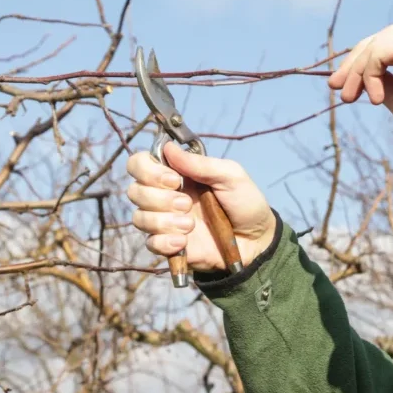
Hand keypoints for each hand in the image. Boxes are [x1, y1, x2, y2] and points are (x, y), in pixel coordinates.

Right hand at [126, 142, 276, 271]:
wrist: (257, 240)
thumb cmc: (245, 202)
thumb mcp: (231, 176)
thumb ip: (201, 163)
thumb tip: (168, 147)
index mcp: (176, 174)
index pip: (139, 164)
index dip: (148, 170)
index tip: (174, 179)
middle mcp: (165, 196)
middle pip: (135, 191)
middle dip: (159, 198)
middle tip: (187, 203)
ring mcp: (165, 221)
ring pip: (140, 217)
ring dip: (164, 220)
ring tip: (190, 225)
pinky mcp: (169, 245)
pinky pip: (150, 243)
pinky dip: (165, 242)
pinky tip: (184, 242)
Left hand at [328, 24, 392, 148]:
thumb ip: (391, 86)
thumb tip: (367, 78)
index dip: (371, 61)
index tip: (349, 86)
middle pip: (387, 37)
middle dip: (358, 61)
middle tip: (336, 87)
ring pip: (380, 42)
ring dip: (358, 70)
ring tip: (349, 98)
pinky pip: (379, 52)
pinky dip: (368, 73)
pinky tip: (375, 99)